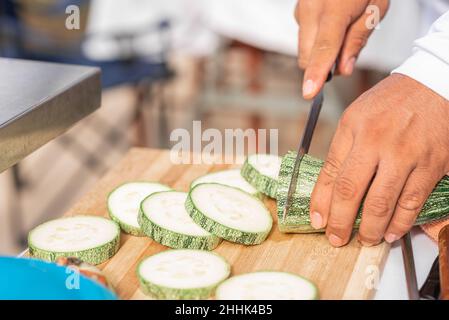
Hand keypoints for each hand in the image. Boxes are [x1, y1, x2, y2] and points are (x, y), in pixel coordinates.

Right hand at [295, 0, 388, 98]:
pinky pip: (303, 35)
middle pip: (307, 55)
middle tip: (346, 53)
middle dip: (322, 65)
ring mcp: (301, 8)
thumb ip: (357, 40)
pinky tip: (331, 22)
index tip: (309, 93)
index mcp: (335, 9)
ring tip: (342, 30)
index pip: (324, 48)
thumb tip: (343, 70)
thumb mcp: (375, 9)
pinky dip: (315, 39)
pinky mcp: (298, 9)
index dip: (316, 73)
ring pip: (303, 48)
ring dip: (320, 52)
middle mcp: (312, 8)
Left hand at [309, 74, 448, 246]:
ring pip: (381, 202)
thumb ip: (344, 147)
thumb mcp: (358, 115)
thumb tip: (330, 185)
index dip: (320, 202)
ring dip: (371, 228)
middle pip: (350, 191)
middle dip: (341, 221)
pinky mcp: (431, 164)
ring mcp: (405, 153)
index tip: (317, 220)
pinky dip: (400, 222)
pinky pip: (411, 201)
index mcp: (353, 127)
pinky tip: (392, 231)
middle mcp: (376, 140)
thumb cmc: (393, 101)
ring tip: (365, 239)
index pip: (330, 172)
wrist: (435, 84)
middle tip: (337, 239)